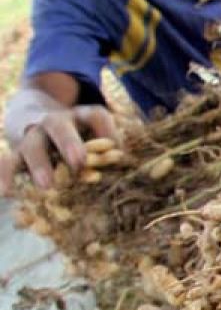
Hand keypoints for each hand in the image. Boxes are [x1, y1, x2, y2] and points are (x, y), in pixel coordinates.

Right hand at [0, 103, 117, 194]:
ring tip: (46, 185)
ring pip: (33, 146)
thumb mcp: (93, 134)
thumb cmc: (76, 133)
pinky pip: (8, 163)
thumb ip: (106, 147)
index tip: (117, 149)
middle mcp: (54, 122)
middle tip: (78, 162)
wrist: (33, 116)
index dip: (107, 130)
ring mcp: (33, 136)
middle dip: (69, 143)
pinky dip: (5, 176)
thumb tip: (120, 159)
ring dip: (39, 164)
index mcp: (79, 115)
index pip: (95, 116)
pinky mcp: (16, 152)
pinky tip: (5, 193)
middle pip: (59, 126)